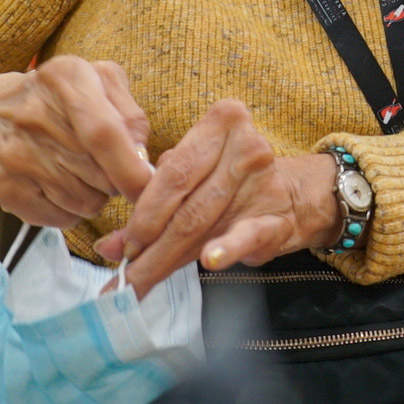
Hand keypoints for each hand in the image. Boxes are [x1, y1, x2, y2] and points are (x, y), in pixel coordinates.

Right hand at [0, 55, 153, 227]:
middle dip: (118, 179)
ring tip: (81, 170)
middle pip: (101, 175)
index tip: (147, 185)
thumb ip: (130, 114)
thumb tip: (141, 158)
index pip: (104, 133)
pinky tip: (62, 186)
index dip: (131, 168)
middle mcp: (37, 117)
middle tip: (106, 164)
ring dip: (97, 195)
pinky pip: (64, 218)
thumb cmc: (58, 98)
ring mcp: (18, 157)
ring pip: (87, 202)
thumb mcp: (99, 82)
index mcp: (67, 79)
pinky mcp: (8, 190)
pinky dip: (73, 210)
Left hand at [94, 99, 340, 296]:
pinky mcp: (279, 216)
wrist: (294, 195)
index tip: (123, 246)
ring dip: (168, 258)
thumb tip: (109, 246)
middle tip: (127, 275)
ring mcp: (265, 180)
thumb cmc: (230, 182)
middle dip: (150, 243)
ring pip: (204, 224)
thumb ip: (152, 206)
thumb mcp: (193, 180)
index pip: (173, 171)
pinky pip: (248, 232)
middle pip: (186, 202)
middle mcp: (245, 145)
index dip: (143, 212)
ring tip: (143, 282)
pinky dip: (227, 248)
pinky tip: (210, 259)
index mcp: (221, 122)